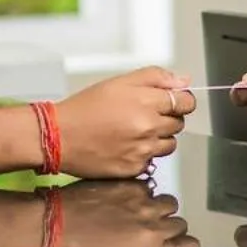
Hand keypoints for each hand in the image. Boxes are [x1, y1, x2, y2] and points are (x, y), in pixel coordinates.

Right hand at [56, 66, 194, 177]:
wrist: (59, 136)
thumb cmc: (86, 107)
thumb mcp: (119, 82)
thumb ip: (156, 78)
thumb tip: (184, 81)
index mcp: (147, 102)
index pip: (186, 102)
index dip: (181, 100)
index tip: (172, 102)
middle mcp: (149, 128)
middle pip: (179, 123)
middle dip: (166, 118)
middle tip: (142, 115)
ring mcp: (143, 151)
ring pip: (169, 144)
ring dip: (158, 137)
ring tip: (133, 131)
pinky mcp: (134, 168)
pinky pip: (152, 161)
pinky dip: (143, 154)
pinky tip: (124, 146)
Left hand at [57, 180, 198, 246]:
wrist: (66, 221)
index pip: (190, 246)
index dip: (183, 244)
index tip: (172, 242)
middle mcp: (154, 229)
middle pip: (180, 224)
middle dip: (168, 226)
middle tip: (146, 227)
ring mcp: (146, 205)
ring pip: (170, 203)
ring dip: (158, 207)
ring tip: (137, 211)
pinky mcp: (136, 186)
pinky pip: (151, 190)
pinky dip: (141, 194)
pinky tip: (123, 200)